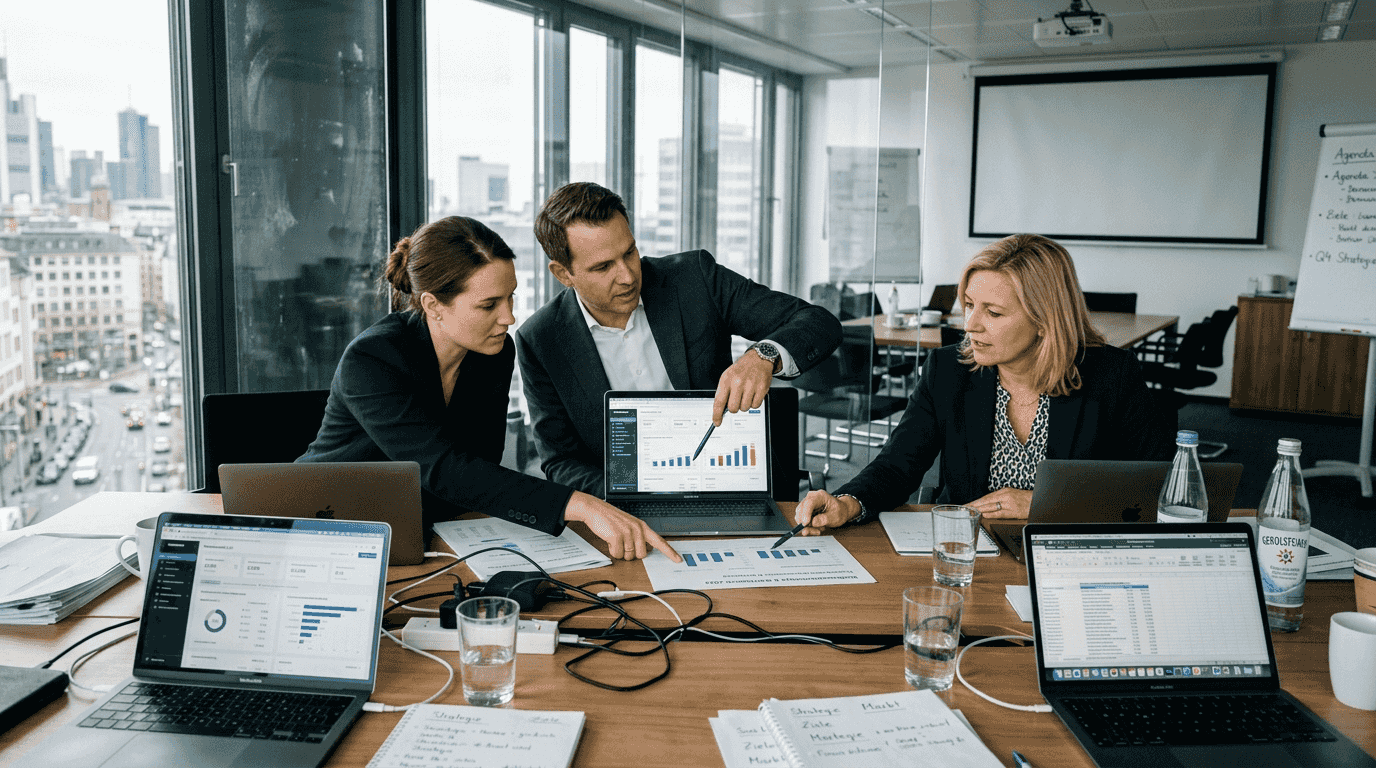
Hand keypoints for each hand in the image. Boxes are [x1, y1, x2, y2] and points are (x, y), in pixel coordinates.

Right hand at [563, 491, 681, 561]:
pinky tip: (609, 539)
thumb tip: (643, 552)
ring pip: (628, 556)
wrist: (594, 509)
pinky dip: (611, 550)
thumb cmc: (610, 518)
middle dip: (630, 553)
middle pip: (641, 555)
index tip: (678, 559)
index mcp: (642, 526)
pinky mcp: (617, 537)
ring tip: (614, 538)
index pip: (659, 541)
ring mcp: (628, 533)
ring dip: (619, 551)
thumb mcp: (628, 525)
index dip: (669, 552)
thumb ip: (638, 536)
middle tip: (622, 543)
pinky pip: (617, 554)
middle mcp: (637, 529)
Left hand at [712, 350, 774, 424]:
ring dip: (745, 404)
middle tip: (737, 400)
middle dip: (734, 408)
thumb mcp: (727, 377)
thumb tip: (720, 411)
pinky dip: (754, 402)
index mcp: (726, 379)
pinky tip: (753, 393)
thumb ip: (723, 393)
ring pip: (744, 408)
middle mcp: (738, 382)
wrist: (758, 358)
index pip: (719, 401)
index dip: (717, 415)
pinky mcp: (761, 388)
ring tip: (746, 394)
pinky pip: (755, 405)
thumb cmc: (741, 369)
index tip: (717, 422)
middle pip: (733, 408)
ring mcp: (750, 385)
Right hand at [793, 490, 861, 534]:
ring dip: (808, 526)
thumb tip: (813, 523)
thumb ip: (824, 520)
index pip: (808, 503)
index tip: (805, 524)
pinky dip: (808, 527)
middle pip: (801, 510)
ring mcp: (807, 504)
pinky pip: (802, 520)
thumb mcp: (835, 517)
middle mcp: (811, 498)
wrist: (841, 510)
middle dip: (806, 523)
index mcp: (820, 496)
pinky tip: (817, 527)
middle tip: (816, 531)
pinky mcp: (805, 511)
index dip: (805, 514)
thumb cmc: (839, 511)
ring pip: (800, 517)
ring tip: (820, 528)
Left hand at [968, 488, 1032, 518]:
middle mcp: (1005, 496)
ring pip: (991, 506)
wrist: (1038, 500)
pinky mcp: (1013, 511)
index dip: (976, 501)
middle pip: (986, 501)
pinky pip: (999, 513)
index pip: (986, 497)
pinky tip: (983, 515)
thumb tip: (988, 504)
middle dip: (974, 505)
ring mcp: (1009, 504)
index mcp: (1004, 491)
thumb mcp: (1011, 494)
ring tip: (971, 512)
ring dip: (980, 509)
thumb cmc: (1025, 499)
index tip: (967, 504)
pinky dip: (991, 514)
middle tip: (965, 508)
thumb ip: (1000, 498)